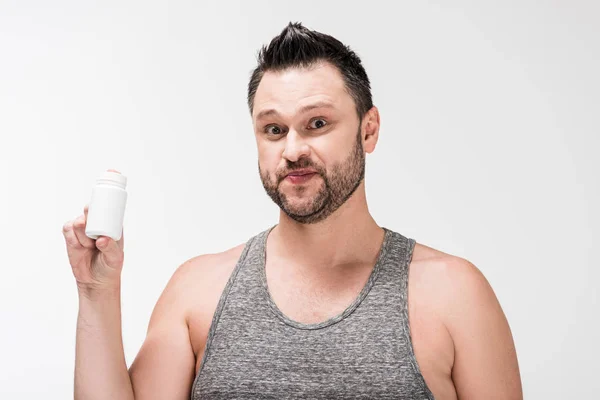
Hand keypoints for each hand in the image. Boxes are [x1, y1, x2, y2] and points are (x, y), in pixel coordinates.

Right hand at [63, 171, 124, 293]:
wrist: (96, 281)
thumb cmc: (110, 267)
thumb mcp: (115, 258)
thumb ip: (111, 248)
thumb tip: (102, 239)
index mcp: (112, 224)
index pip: (110, 204)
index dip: (109, 189)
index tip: (111, 172)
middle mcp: (97, 223)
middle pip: (91, 208)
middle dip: (90, 210)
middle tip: (89, 214)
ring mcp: (83, 230)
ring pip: (78, 222)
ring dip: (83, 233)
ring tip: (90, 245)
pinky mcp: (71, 237)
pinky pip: (68, 230)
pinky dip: (73, 237)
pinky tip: (80, 245)